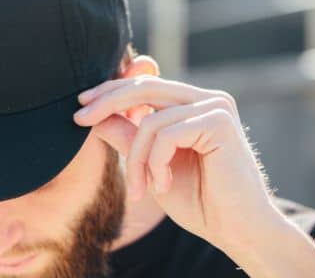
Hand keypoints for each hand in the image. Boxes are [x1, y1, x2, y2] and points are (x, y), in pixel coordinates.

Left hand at [73, 75, 275, 249]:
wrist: (235, 230)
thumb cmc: (198, 200)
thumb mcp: (150, 164)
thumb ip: (128, 136)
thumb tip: (95, 115)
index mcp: (191, 104)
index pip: (143, 85)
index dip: (110, 91)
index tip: (80, 106)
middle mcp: (206, 99)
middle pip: (143, 88)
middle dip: (106, 103)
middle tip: (79, 119)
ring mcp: (216, 107)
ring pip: (151, 121)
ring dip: (137, 160)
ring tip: (141, 188)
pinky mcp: (219, 121)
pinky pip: (166, 135)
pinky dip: (155, 163)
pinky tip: (163, 185)